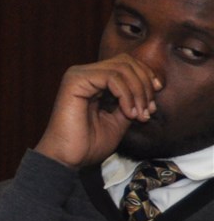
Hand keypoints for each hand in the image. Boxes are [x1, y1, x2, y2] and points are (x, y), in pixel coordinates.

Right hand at [34, 55, 159, 168]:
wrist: (68, 159)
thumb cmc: (89, 143)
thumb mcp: (119, 119)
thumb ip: (132, 101)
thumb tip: (152, 88)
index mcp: (92, 81)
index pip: (126, 64)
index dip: (146, 80)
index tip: (153, 106)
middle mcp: (84, 73)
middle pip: (126, 61)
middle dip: (145, 85)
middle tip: (148, 111)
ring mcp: (78, 75)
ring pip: (122, 68)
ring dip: (138, 92)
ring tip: (139, 115)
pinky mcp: (75, 81)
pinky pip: (112, 77)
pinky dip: (127, 95)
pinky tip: (128, 113)